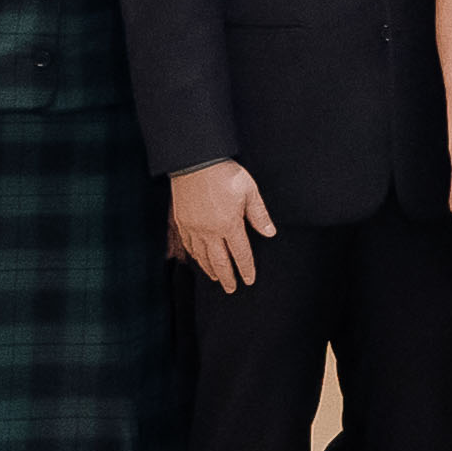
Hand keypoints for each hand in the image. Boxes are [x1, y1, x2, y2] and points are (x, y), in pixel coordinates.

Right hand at [166, 159, 276, 293]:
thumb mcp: (249, 191)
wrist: (193, 161)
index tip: (249, 280)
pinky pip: (189, 245)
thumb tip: (269, 233)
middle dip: (227, 277)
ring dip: (210, 269)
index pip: (240, 254)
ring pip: (202, 256)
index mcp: (229, 225)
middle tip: (232, 289)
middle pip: (219, 261)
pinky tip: (198, 259)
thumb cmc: (224, 173)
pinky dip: (195, 256)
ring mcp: (193, 228)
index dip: (246, 268)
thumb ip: (259, 215)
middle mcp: (210, 231)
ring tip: (217, 278)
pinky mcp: (182, 221)